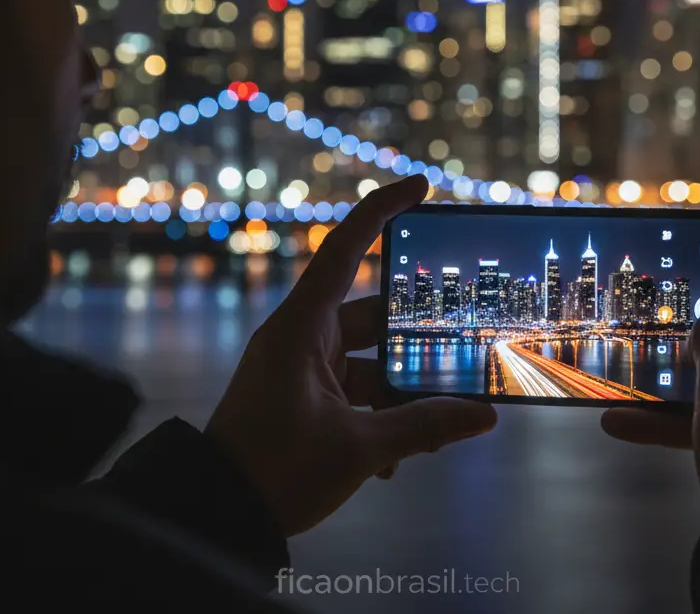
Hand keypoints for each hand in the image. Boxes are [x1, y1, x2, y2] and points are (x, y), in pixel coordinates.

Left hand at [205, 175, 498, 535]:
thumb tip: (483, 415)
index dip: (383, 210)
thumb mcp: (357, 447)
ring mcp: (299, 369)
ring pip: (368, 363)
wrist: (216, 512)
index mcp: (300, 327)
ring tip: (433, 428)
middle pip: (372, 318)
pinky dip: (377, 418)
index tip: (422, 187)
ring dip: (399, 395)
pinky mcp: (301, 399)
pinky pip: (353, 393)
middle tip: (460, 353)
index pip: (345, 249)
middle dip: (415, 344)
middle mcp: (299, 338)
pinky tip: (393, 462)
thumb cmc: (274, 470)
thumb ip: (424, 426)